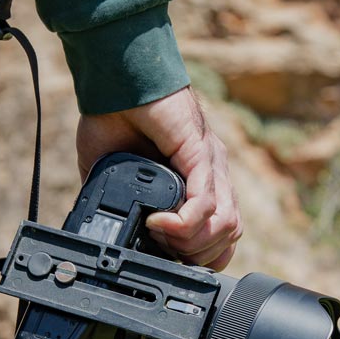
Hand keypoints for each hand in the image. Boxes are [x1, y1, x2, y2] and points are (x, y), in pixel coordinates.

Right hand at [76, 86, 242, 270]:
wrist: (114, 81)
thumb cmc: (113, 118)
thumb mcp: (115, 174)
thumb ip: (120, 202)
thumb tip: (110, 232)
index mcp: (199, 179)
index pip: (222, 232)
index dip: (199, 255)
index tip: (167, 256)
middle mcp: (212, 173)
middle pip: (229, 235)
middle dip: (196, 256)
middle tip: (162, 249)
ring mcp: (210, 164)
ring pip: (225, 224)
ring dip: (191, 244)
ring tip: (160, 236)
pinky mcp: (200, 152)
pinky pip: (205, 202)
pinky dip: (183, 224)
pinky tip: (158, 223)